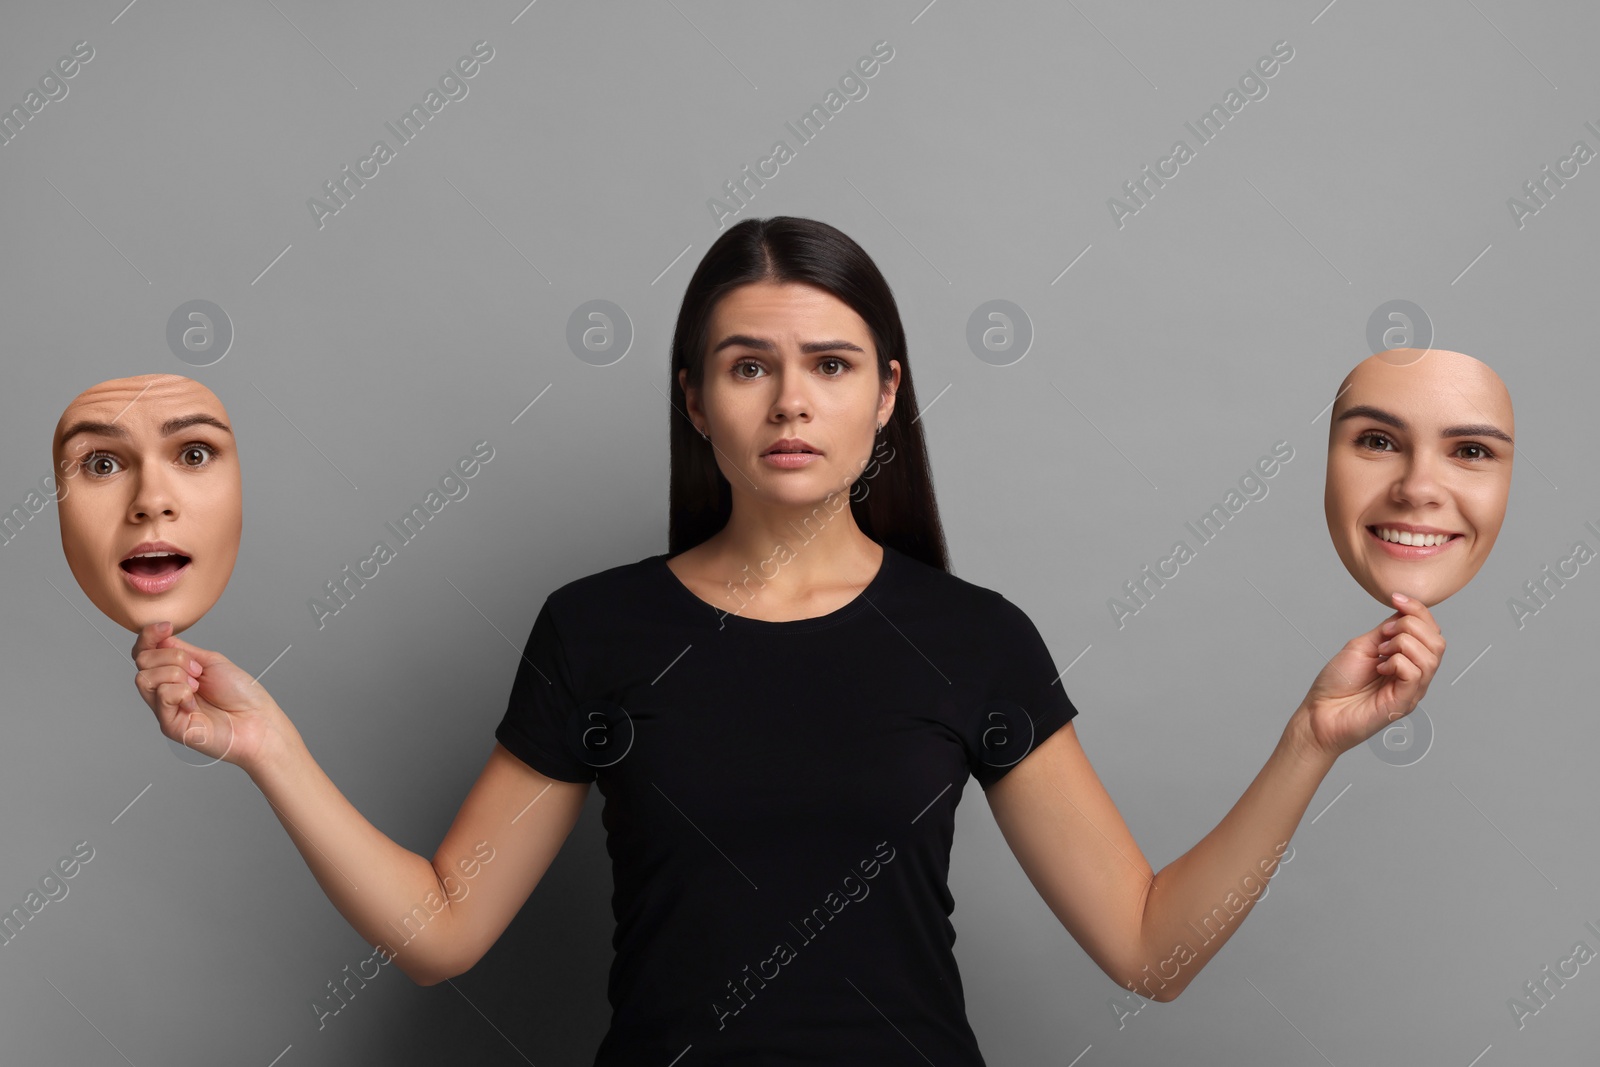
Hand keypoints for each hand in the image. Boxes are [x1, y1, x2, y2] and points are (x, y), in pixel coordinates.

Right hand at [131, 622, 290, 772]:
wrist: (258, 720)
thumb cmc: (240, 694)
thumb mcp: (210, 661)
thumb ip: (182, 650)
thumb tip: (160, 638)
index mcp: (174, 674)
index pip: (145, 652)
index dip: (149, 636)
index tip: (166, 627)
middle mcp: (165, 690)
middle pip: (142, 661)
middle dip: (172, 657)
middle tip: (198, 671)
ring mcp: (165, 708)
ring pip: (145, 677)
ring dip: (176, 674)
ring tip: (197, 686)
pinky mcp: (169, 725)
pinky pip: (161, 695)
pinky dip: (180, 691)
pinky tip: (194, 702)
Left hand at [1296, 593, 1445, 760]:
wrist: (1320, 711)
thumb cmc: (1337, 682)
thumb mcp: (1364, 646)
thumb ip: (1387, 631)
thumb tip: (1405, 612)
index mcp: (1407, 660)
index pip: (1431, 631)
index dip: (1418, 609)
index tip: (1395, 597)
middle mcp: (1415, 675)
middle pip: (1438, 641)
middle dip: (1411, 625)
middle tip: (1383, 636)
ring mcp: (1412, 690)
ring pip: (1431, 656)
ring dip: (1403, 643)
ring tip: (1381, 652)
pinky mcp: (1403, 703)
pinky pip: (1415, 674)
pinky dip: (1397, 662)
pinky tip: (1380, 668)